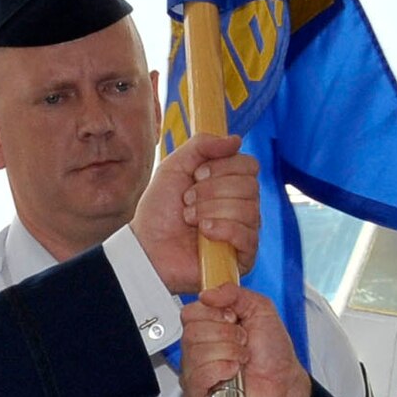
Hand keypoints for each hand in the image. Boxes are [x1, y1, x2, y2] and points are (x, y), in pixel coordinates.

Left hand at [130, 133, 259, 292]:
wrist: (147, 247)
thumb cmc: (160, 211)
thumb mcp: (175, 166)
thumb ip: (202, 145)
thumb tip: (236, 140)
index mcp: (231, 184)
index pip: (249, 165)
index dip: (222, 167)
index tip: (197, 175)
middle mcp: (243, 206)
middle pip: (250, 185)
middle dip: (211, 190)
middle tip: (187, 200)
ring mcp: (245, 231)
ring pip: (248, 209)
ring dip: (210, 210)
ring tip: (190, 219)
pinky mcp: (244, 256)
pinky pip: (247, 235)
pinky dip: (221, 230)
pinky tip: (203, 234)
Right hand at [180, 283, 310, 396]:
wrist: (285, 384)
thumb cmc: (273, 353)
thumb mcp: (261, 309)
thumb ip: (234, 293)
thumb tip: (207, 293)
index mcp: (208, 326)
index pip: (189, 313)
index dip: (214, 314)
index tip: (234, 320)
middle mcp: (199, 348)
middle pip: (191, 332)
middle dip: (226, 335)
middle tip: (243, 342)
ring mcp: (196, 371)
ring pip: (195, 353)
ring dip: (228, 353)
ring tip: (241, 359)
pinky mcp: (197, 394)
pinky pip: (197, 376)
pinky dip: (220, 371)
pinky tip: (232, 374)